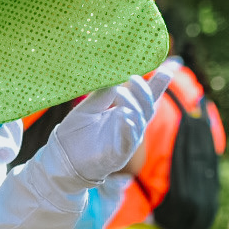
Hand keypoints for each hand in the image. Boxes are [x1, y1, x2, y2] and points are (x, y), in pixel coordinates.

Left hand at [47, 68, 174, 184]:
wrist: (62, 158)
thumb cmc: (76, 133)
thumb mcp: (87, 108)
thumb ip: (102, 95)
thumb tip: (115, 78)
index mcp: (125, 113)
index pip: (144, 98)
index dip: (157, 86)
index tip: (166, 71)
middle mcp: (130, 126)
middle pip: (146, 108)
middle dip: (143, 92)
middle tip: (133, 78)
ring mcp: (126, 141)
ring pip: (138, 123)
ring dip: (132, 107)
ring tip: (120, 94)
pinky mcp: (118, 155)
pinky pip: (128, 142)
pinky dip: (129, 131)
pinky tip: (126, 119)